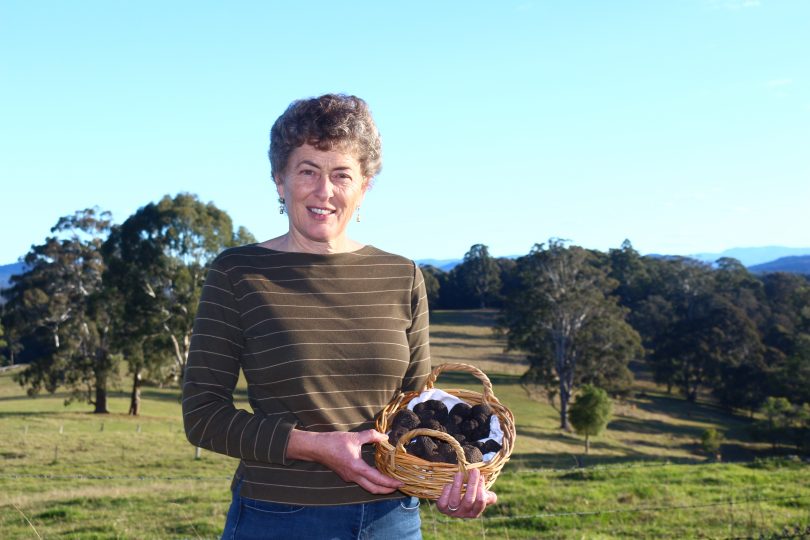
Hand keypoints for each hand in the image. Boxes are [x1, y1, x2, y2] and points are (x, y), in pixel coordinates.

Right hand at [287, 429, 402, 494]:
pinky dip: (371, 481)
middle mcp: (353, 476)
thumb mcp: (355, 437)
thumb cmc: (334, 442)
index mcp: (357, 467)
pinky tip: (375, 474)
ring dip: (379, 486)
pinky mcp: (346, 475)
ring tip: (390, 482)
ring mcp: (349, 477)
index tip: (401, 482)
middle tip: (398, 486)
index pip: (378, 479)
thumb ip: (371, 436)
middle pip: (373, 489)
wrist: (317, 448)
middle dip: (387, 490)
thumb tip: (385, 436)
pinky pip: (361, 481)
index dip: (390, 482)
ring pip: (367, 486)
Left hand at [436, 469, 497, 518]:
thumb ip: (488, 495)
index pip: (480, 503)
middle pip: (468, 500)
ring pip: (455, 500)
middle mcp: (463, 514)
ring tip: (460, 473)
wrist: (451, 501)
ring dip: (457, 485)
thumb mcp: (480, 497)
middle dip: (472, 484)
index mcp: (474, 512)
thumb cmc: (469, 497)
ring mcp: (452, 512)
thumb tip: (490, 490)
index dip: (481, 491)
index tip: (481, 476)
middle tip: (474, 470)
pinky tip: (449, 483)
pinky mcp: (442, 508)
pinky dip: (447, 491)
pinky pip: (443, 501)